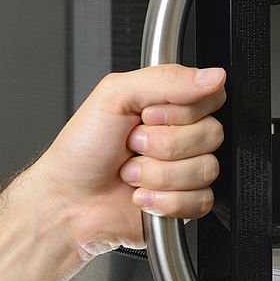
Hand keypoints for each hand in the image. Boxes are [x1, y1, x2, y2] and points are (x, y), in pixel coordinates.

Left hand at [25, 64, 226, 258]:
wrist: (67, 202)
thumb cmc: (81, 150)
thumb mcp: (115, 95)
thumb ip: (166, 79)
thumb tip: (213, 76)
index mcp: (169, 105)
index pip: (211, 97)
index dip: (180, 110)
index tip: (147, 115)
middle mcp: (181, 136)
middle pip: (211, 134)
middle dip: (163, 145)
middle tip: (132, 145)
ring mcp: (185, 171)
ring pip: (205, 168)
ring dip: (158, 175)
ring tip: (131, 173)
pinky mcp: (185, 204)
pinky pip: (200, 200)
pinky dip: (164, 201)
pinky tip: (142, 196)